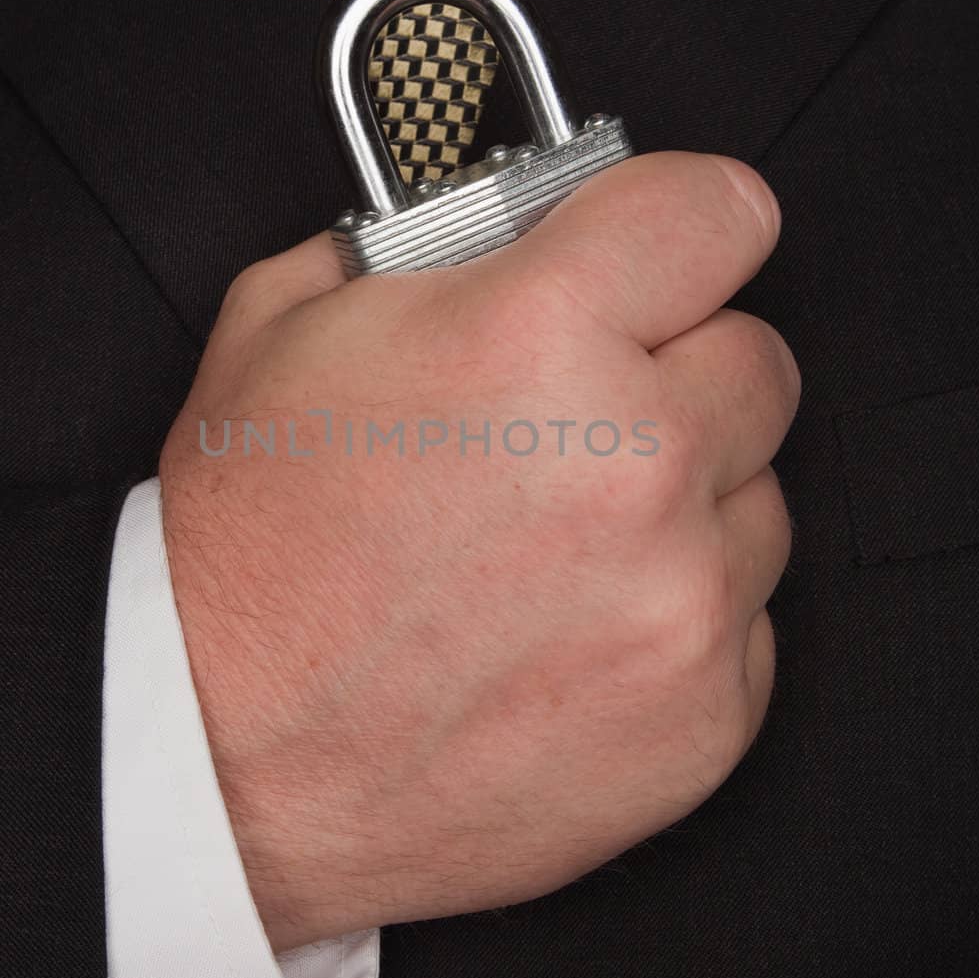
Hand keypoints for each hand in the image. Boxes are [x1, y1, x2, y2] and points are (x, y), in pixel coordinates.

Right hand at [159, 152, 798, 951]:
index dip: (688, 222)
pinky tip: (572, 633)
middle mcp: (635, 463)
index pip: (718, 212)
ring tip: (558, 546)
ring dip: (685, 504)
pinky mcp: (705, 719)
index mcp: (536, 333)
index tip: (671, 248)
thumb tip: (505, 225)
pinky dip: (679, 617)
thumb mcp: (280, 333)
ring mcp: (683, 602)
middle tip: (577, 416)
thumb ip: (418, 246)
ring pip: (760, 496)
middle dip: (677, 371)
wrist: (218, 765)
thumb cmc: (243, 557)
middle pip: (757, 358)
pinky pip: (749, 622)